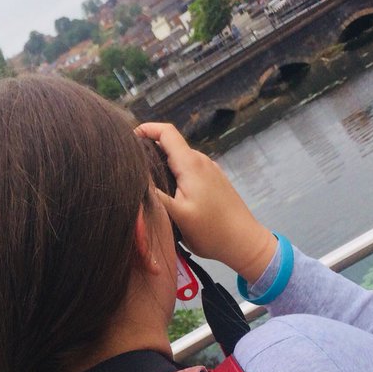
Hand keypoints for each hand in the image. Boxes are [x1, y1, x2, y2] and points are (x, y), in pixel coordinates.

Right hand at [136, 122, 275, 281]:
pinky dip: (174, 173)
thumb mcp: (177, 214)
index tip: (127, 139)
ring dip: (161, 163)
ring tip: (145, 182)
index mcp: (190, 164)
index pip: (166, 132)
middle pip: (171, 144)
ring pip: (179, 158)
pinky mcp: (214, 181)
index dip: (145, 129)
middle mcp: (201, 161)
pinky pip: (189, 169)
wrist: (244, 242)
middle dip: (149, 149)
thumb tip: (134, 176)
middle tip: (130, 167)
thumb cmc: (211, 231)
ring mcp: (209, 170)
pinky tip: (168, 193)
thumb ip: (154, 193)